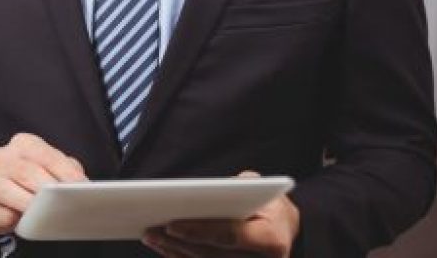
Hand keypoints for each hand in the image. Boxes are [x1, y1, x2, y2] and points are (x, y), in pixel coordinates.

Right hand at [0, 132, 87, 235]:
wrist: (9, 201)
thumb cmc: (36, 183)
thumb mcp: (55, 172)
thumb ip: (68, 173)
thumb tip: (81, 186)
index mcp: (24, 144)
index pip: (46, 156)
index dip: (65, 174)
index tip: (81, 188)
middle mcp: (1, 157)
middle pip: (26, 172)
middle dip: (47, 189)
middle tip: (64, 204)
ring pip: (6, 189)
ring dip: (26, 203)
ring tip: (44, 214)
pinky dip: (8, 219)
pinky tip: (19, 220)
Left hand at [142, 171, 299, 257]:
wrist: (285, 229)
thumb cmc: (269, 202)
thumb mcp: (258, 187)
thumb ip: (234, 188)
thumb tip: (202, 193)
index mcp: (273, 239)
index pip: (230, 236)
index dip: (199, 231)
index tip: (172, 224)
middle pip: (212, 254)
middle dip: (178, 242)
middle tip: (152, 229)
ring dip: (174, 252)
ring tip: (151, 236)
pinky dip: (182, 257)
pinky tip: (164, 247)